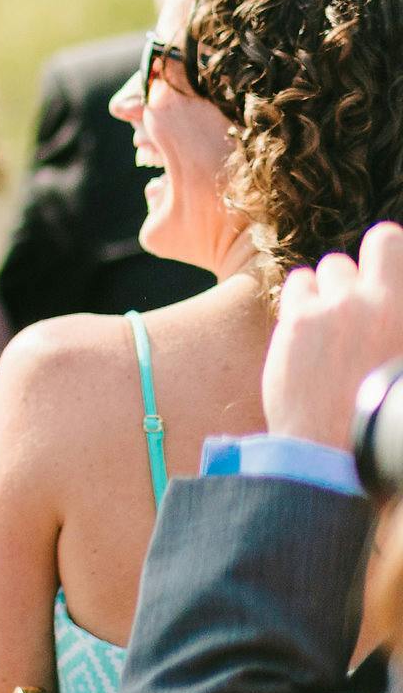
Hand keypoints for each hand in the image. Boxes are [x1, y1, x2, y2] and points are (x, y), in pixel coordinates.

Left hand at [263, 223, 402, 452]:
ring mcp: (343, 307)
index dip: (388, 252)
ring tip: (333, 325)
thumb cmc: (383, 416)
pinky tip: (307, 328)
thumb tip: (388, 307)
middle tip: (357, 306)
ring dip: (332, 288)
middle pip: (367, 250)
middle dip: (361, 273)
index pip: (392, 241)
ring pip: (332, 267)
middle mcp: (383, 303)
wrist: (342, 451)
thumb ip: (394, 322)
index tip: (385, 273)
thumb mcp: (399, 355)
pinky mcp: (303, 318)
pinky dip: (303, 298)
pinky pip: (299, 282)